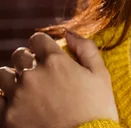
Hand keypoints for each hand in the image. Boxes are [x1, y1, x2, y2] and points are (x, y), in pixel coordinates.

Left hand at [0, 30, 118, 127]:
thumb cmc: (96, 110)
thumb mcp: (101, 75)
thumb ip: (86, 49)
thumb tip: (69, 33)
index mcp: (56, 61)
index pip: (38, 39)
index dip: (43, 44)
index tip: (47, 53)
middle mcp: (33, 74)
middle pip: (19, 55)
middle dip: (28, 60)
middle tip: (39, 72)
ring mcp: (17, 96)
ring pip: (3, 75)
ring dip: (13, 78)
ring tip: (26, 88)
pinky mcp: (7, 116)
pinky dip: (5, 98)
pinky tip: (17, 103)